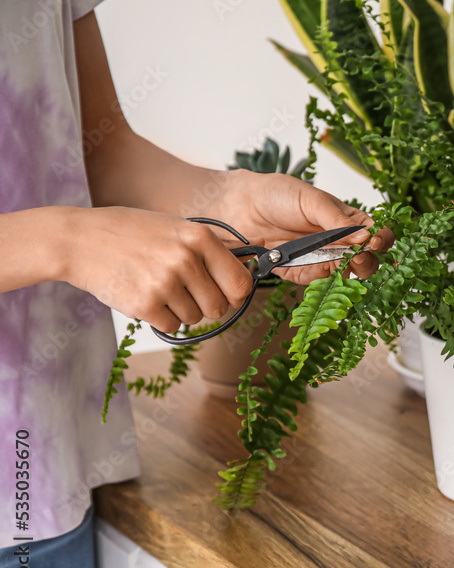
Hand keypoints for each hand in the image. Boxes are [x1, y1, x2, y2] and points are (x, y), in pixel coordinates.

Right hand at [63, 207, 252, 332]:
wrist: (78, 240)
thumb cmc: (129, 232)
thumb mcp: (174, 226)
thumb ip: (208, 248)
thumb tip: (245, 270)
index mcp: (199, 237)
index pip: (240, 282)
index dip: (236, 294)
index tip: (228, 296)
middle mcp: (186, 259)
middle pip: (218, 306)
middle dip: (205, 306)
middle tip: (184, 293)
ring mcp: (165, 282)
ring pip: (194, 318)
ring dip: (180, 310)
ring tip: (157, 287)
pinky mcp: (145, 304)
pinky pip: (172, 326)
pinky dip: (161, 318)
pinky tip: (144, 296)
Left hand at [207, 170, 394, 283]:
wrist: (236, 207)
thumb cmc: (275, 194)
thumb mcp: (311, 199)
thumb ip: (338, 220)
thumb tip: (366, 236)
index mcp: (346, 220)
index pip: (376, 234)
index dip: (380, 240)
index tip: (373, 241)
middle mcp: (337, 242)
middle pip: (367, 261)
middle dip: (366, 261)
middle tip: (356, 255)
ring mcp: (320, 259)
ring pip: (346, 276)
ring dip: (344, 271)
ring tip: (334, 260)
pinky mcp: (300, 273)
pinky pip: (318, 282)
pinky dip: (319, 276)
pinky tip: (314, 265)